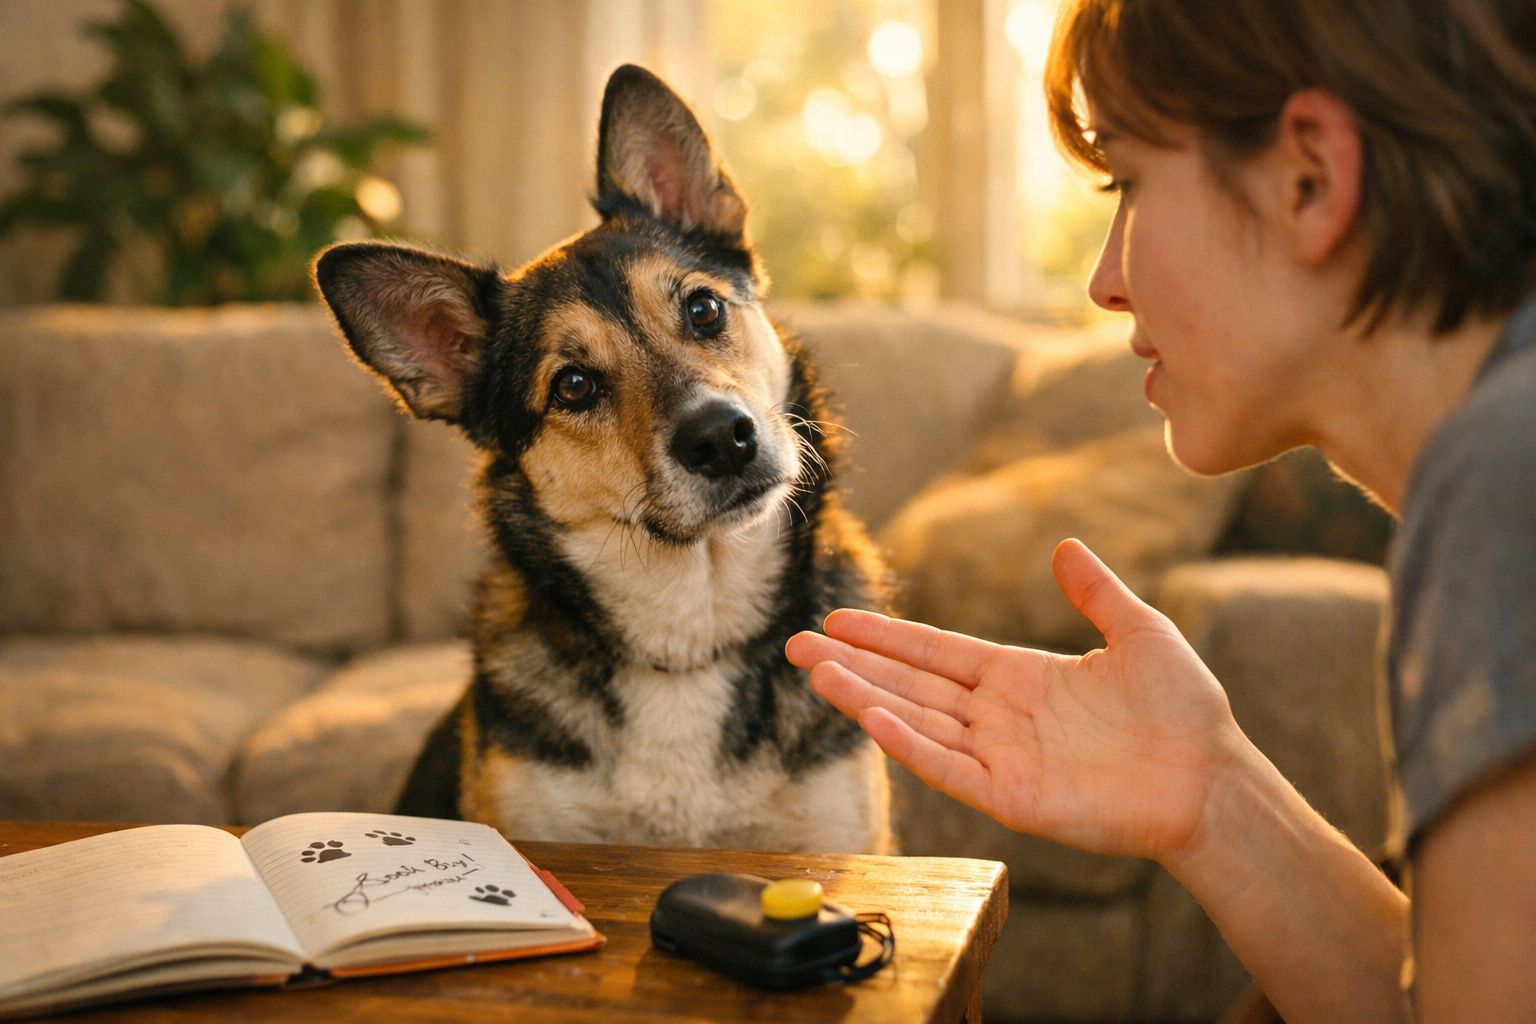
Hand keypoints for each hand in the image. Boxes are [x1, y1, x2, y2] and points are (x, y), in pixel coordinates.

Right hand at [786, 538, 1245, 864]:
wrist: (1212, 779)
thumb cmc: (1186, 711)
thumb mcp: (1139, 632)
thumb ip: (1096, 592)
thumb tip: (1065, 546)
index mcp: (1019, 676)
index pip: (936, 651)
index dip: (887, 636)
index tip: (839, 620)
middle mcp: (998, 715)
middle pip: (909, 684)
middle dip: (853, 663)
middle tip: (795, 644)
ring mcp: (999, 757)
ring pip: (915, 721)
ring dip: (864, 698)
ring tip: (815, 671)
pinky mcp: (1008, 795)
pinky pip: (945, 765)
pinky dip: (905, 742)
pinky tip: (869, 717)